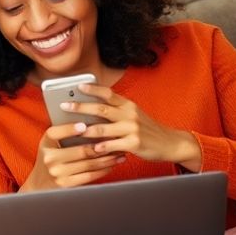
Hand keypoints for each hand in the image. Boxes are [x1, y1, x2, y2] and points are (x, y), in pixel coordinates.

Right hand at [23, 122, 126, 190]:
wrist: (40, 183)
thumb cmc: (51, 158)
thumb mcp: (50, 144)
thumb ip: (64, 134)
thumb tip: (90, 124)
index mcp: (45, 143)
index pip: (56, 133)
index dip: (70, 129)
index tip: (84, 125)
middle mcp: (49, 158)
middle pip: (81, 150)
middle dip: (102, 145)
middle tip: (117, 140)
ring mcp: (58, 173)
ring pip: (89, 163)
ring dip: (108, 158)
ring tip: (119, 153)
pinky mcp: (66, 184)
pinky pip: (90, 175)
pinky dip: (103, 169)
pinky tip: (112, 164)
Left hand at [62, 84, 202, 169]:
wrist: (171, 143)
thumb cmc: (147, 130)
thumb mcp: (134, 115)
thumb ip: (116, 111)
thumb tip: (90, 107)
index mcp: (128, 105)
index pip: (109, 93)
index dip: (93, 89)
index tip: (77, 86)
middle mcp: (130, 114)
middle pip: (101, 109)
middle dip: (80, 107)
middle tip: (64, 106)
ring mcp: (132, 129)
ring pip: (103, 128)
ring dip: (86, 130)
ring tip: (73, 130)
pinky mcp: (134, 143)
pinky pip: (112, 145)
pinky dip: (101, 147)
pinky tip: (92, 149)